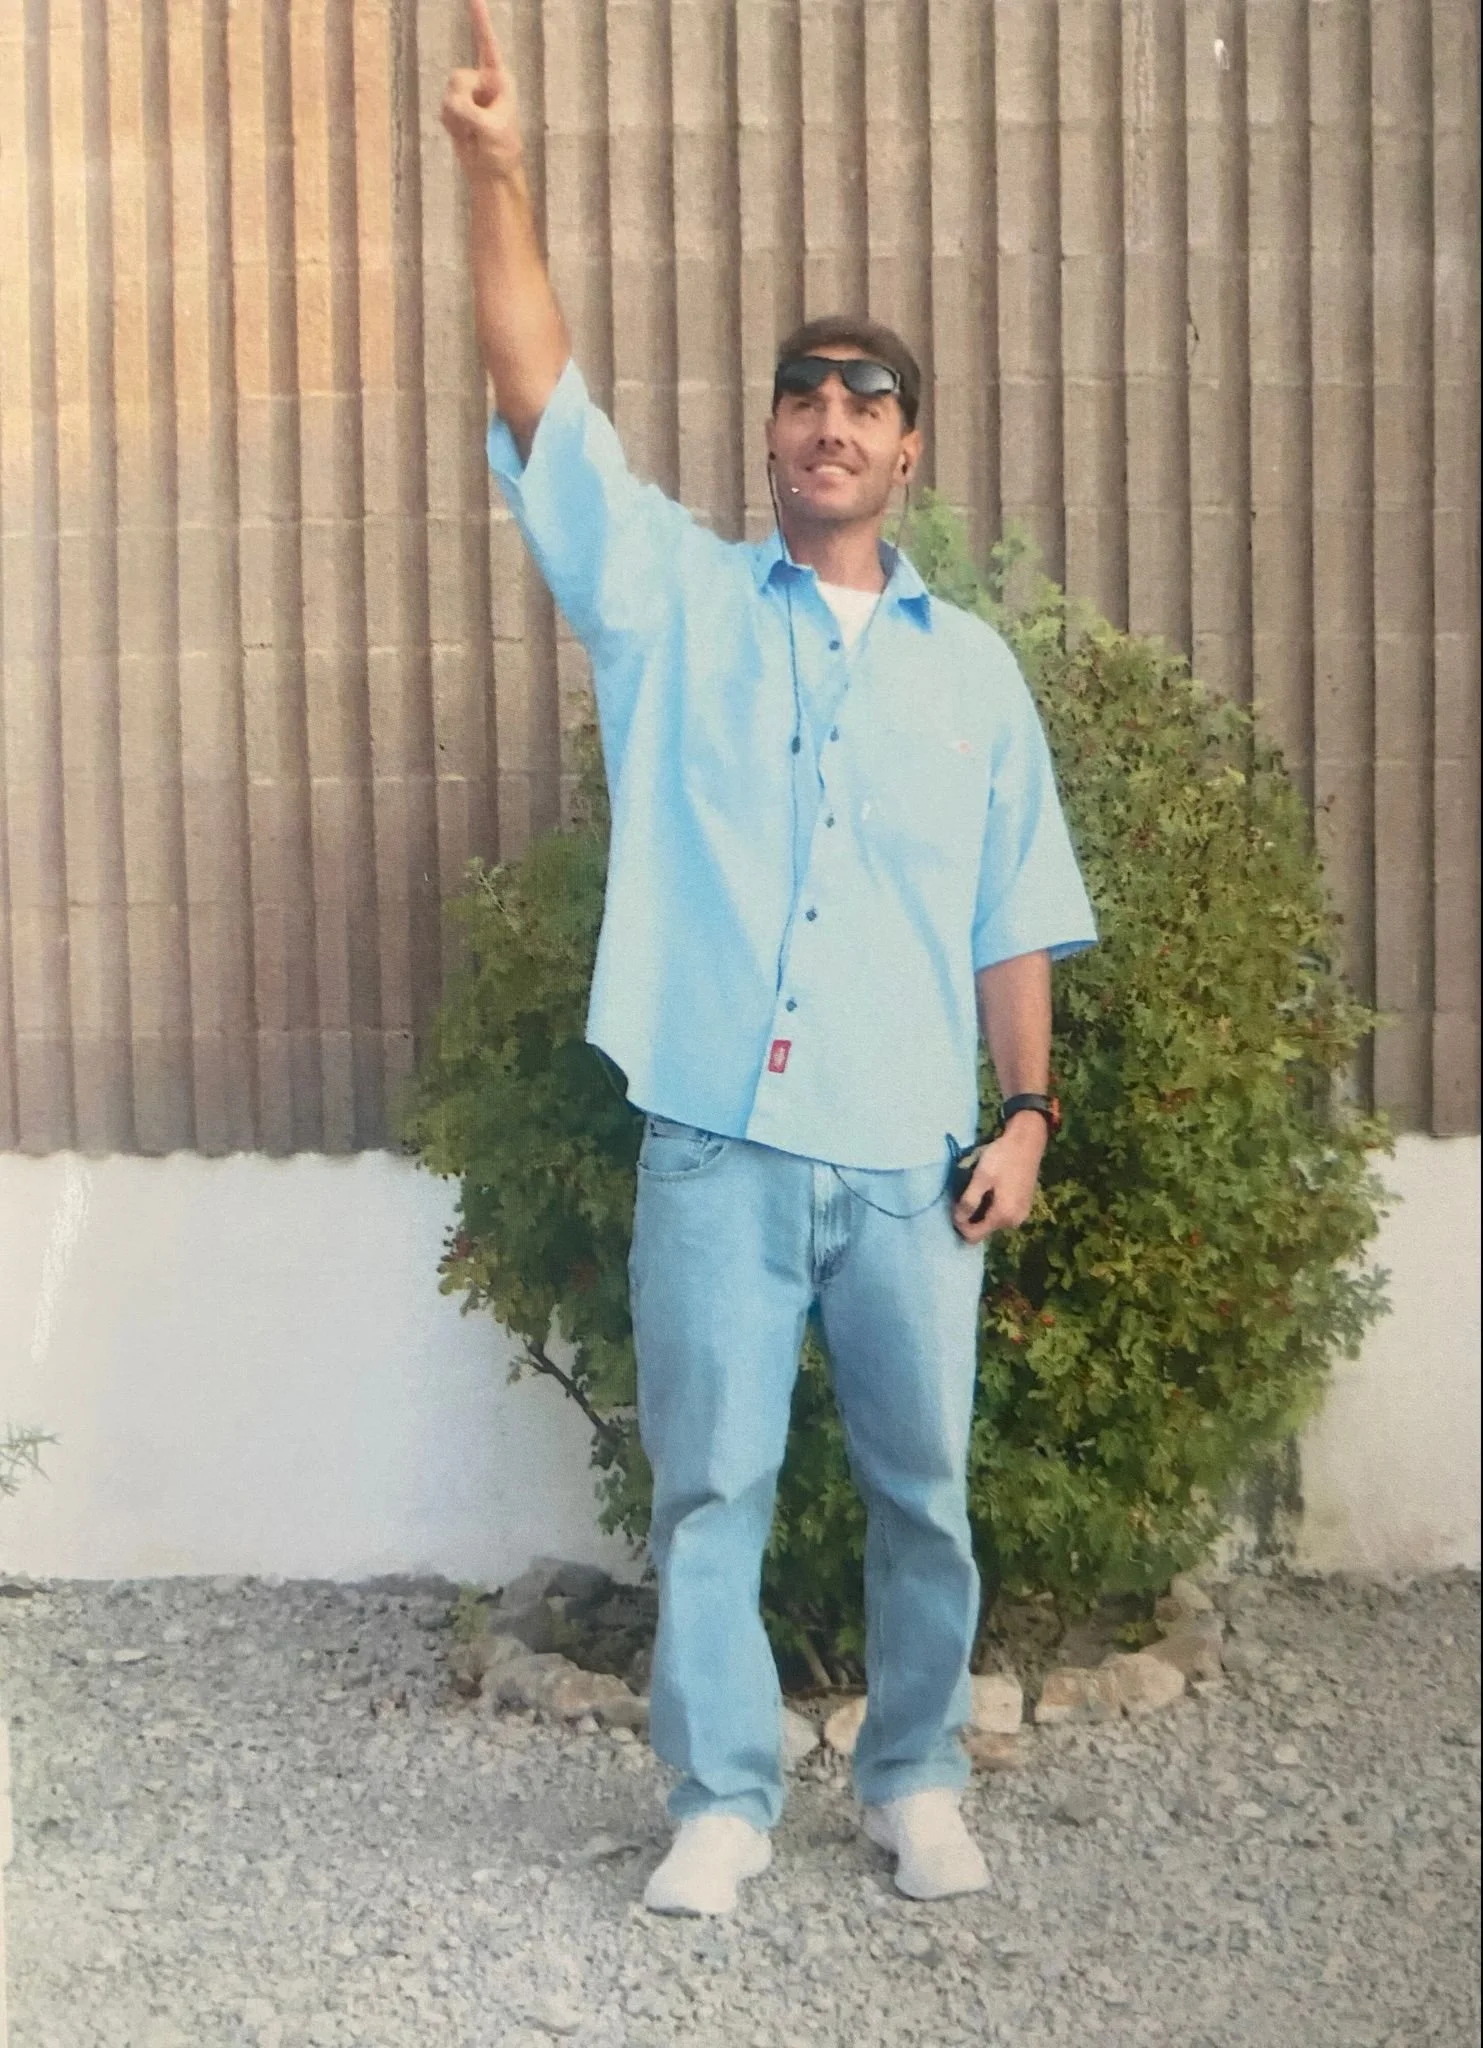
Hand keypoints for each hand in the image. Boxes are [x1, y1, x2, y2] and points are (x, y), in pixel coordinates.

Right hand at [442, 0, 522, 180]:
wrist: (491, 174)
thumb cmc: (502, 151)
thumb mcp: (491, 131)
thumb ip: (470, 112)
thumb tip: (451, 102)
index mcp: (500, 79)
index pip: (487, 44)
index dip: (479, 20)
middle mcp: (483, 81)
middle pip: (457, 77)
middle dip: (462, 103)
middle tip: (476, 124)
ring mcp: (467, 95)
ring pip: (448, 95)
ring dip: (458, 119)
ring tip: (473, 133)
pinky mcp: (455, 108)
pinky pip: (443, 111)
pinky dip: (452, 126)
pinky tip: (465, 135)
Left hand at [951, 1115, 1046, 1243]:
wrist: (1027, 1142)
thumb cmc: (1002, 1157)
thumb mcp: (981, 1177)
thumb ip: (969, 1201)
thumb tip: (957, 1220)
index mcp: (1003, 1216)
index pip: (973, 1236)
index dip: (959, 1224)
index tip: (954, 1204)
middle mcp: (1014, 1221)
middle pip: (983, 1231)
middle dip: (969, 1217)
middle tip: (963, 1195)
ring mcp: (1021, 1215)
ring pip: (991, 1222)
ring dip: (980, 1211)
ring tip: (976, 1189)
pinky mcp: (1023, 1207)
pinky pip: (1001, 1214)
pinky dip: (991, 1206)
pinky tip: (989, 1189)